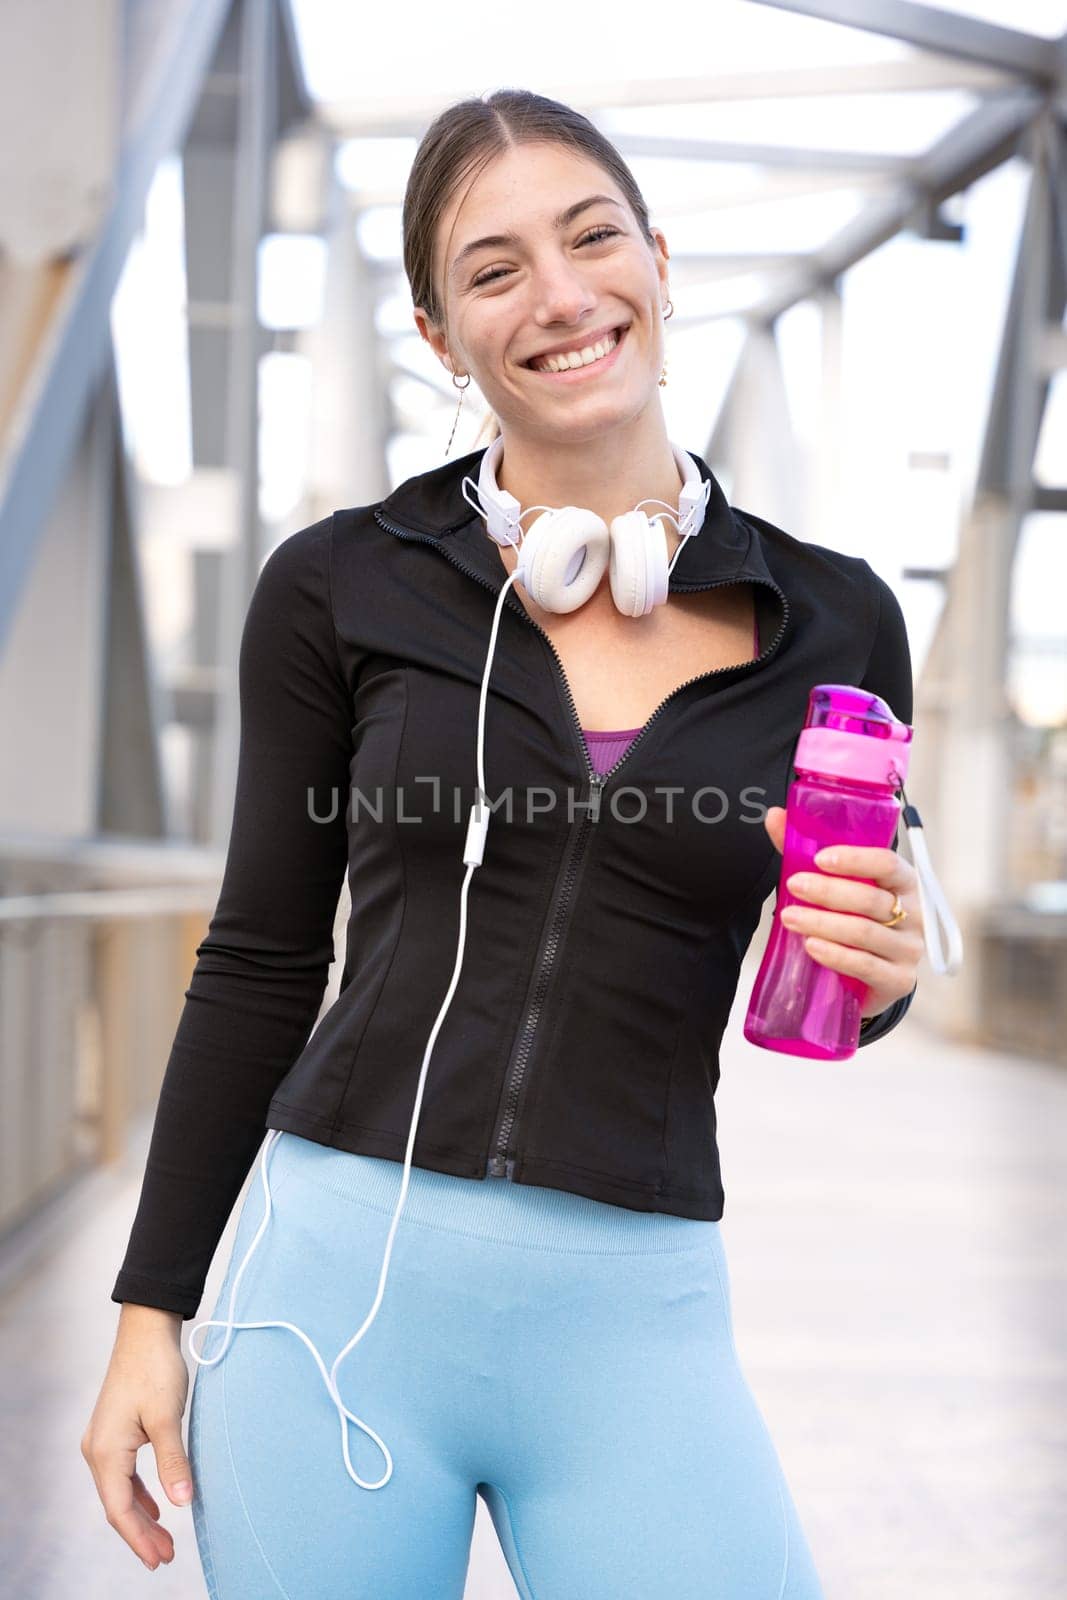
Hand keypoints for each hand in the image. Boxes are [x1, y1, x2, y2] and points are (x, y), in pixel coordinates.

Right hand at [81, 1309, 192, 1570]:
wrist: (146, 1331)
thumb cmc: (155, 1370)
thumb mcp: (168, 1417)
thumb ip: (173, 1462)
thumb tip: (183, 1504)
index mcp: (106, 1451)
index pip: (119, 1509)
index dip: (139, 1538)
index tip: (159, 1560)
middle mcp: (98, 1450)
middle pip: (117, 1505)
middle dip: (141, 1533)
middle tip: (166, 1558)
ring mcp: (104, 1441)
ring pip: (121, 1491)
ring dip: (142, 1516)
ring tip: (164, 1540)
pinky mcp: (115, 1432)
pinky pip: (124, 1475)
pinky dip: (139, 1494)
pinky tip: (156, 1505)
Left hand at [763, 805, 924, 1019]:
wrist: (872, 974)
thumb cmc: (855, 919)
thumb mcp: (836, 885)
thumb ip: (806, 852)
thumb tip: (775, 817)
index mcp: (904, 883)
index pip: (889, 864)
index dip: (856, 860)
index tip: (820, 858)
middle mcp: (913, 914)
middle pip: (872, 900)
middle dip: (828, 892)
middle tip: (794, 885)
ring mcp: (909, 949)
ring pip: (864, 933)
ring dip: (822, 924)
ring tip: (789, 918)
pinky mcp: (899, 980)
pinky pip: (865, 965)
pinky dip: (835, 955)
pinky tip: (812, 946)